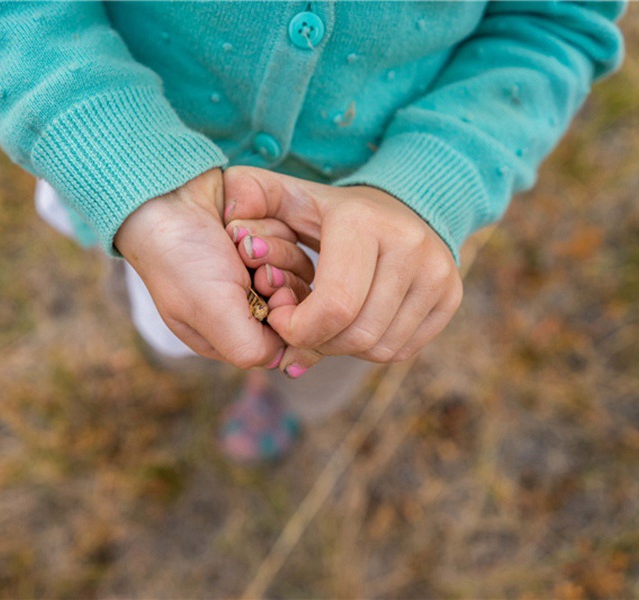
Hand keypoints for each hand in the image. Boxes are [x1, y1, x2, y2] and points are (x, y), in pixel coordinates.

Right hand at [114, 168, 284, 368]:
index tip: (264, 293)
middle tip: (247, 264)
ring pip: (298, 269)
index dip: (283, 317)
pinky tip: (242, 224)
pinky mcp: (265, 238)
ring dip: (273, 250)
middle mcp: (244, 304)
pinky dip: (273, 229)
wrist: (166, 194)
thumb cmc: (182, 258)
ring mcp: (256, 269)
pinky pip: (294, 239)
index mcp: (226, 333)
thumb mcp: (213, 313)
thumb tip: (285, 356)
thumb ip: (250, 349)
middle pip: (295, 303)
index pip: (280, 340)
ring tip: (238, 241)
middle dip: (275, 278)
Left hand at [223, 166, 462, 374]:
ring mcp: (438, 273)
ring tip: (325, 324)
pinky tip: (354, 323)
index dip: (298, 329)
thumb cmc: (332, 211)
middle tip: (300, 330)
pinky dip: (369, 348)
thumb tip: (229, 219)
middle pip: (355, 334)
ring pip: (378, 347)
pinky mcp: (450, 296)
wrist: (405, 204)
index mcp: (364, 223)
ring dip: (342, 348)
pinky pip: (402, 349)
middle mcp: (410, 247)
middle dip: (317, 342)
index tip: (280, 320)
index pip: (332, 306)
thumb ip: (250, 197)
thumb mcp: (289, 196)